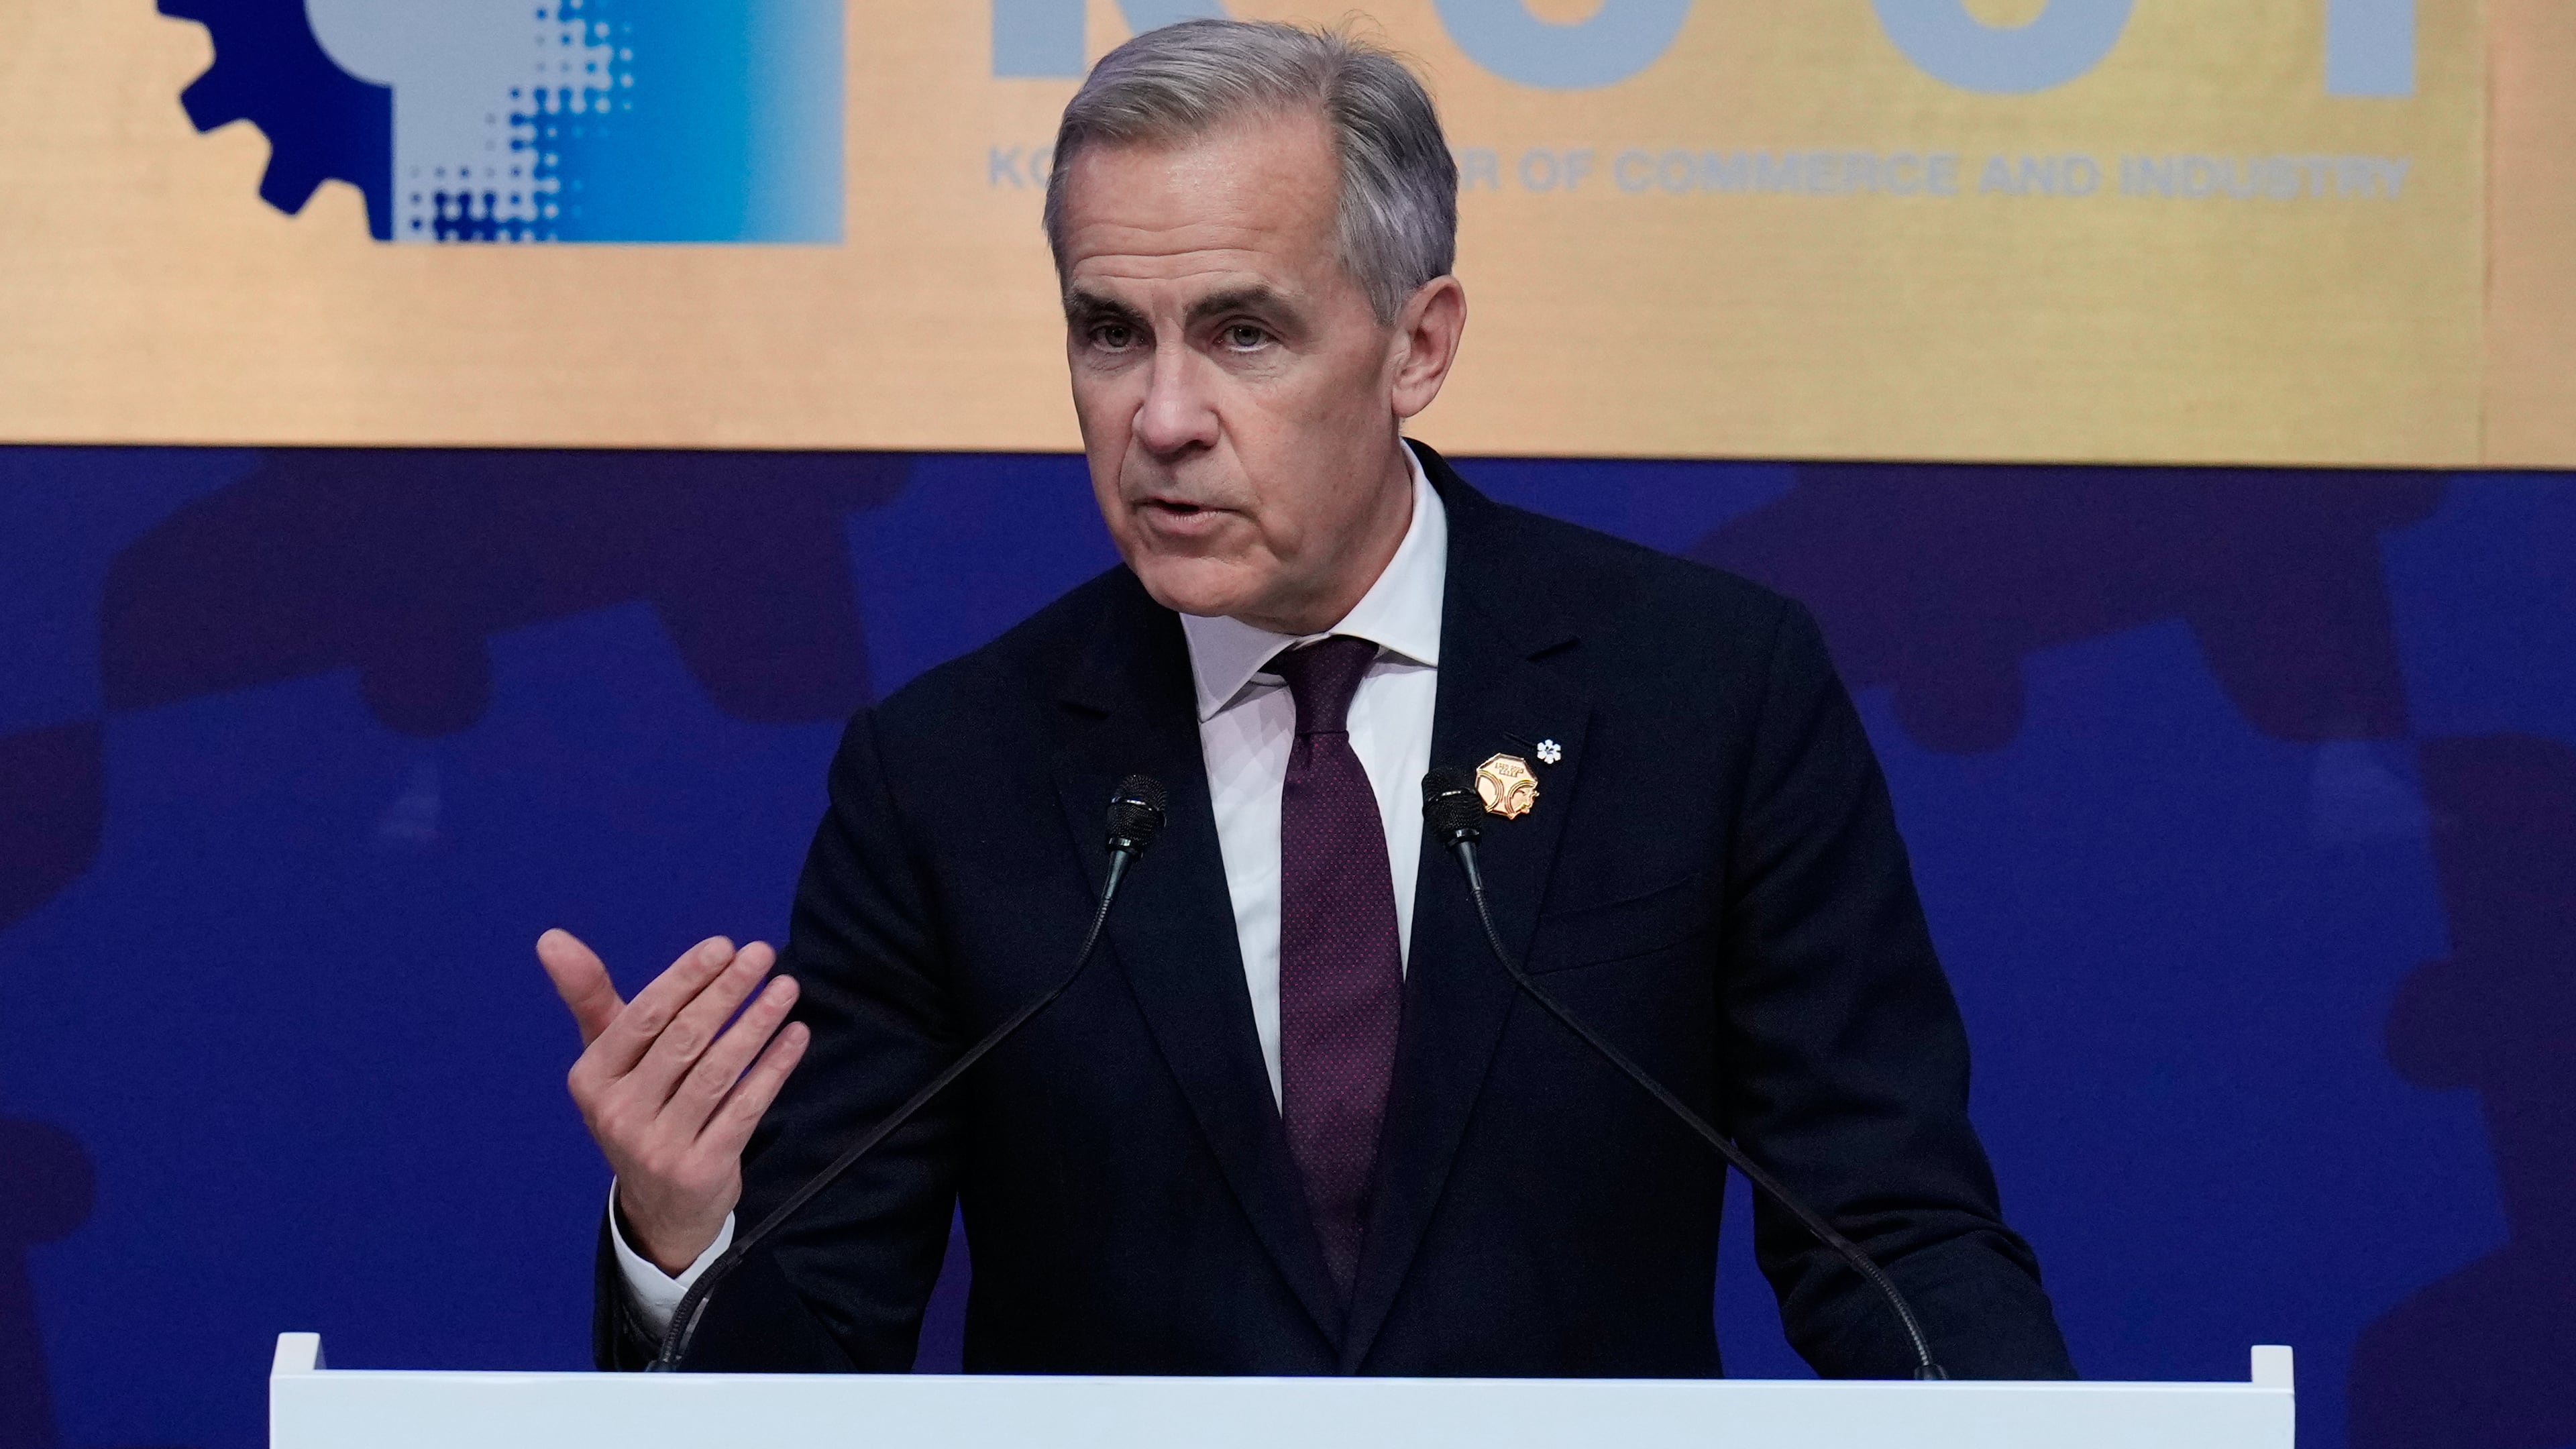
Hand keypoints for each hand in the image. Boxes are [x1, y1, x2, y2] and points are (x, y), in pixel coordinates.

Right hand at [537, 928, 809, 1274]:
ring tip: (786, 987)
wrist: (658, 1209)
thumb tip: (551, 937)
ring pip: (717, 1072)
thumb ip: (590, 997)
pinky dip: (773, 1068)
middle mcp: (618, 1114)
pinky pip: (744, 1107)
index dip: (685, 978)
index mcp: (591, 1080)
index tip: (725, 946)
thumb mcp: (608, 1060)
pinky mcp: (700, 1169)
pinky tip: (795, 1036)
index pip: (643, 1017)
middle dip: (726, 992)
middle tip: (762, 953)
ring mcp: (658, 1146)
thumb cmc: (638, 1109)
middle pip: (683, 1040)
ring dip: (756, 1023)